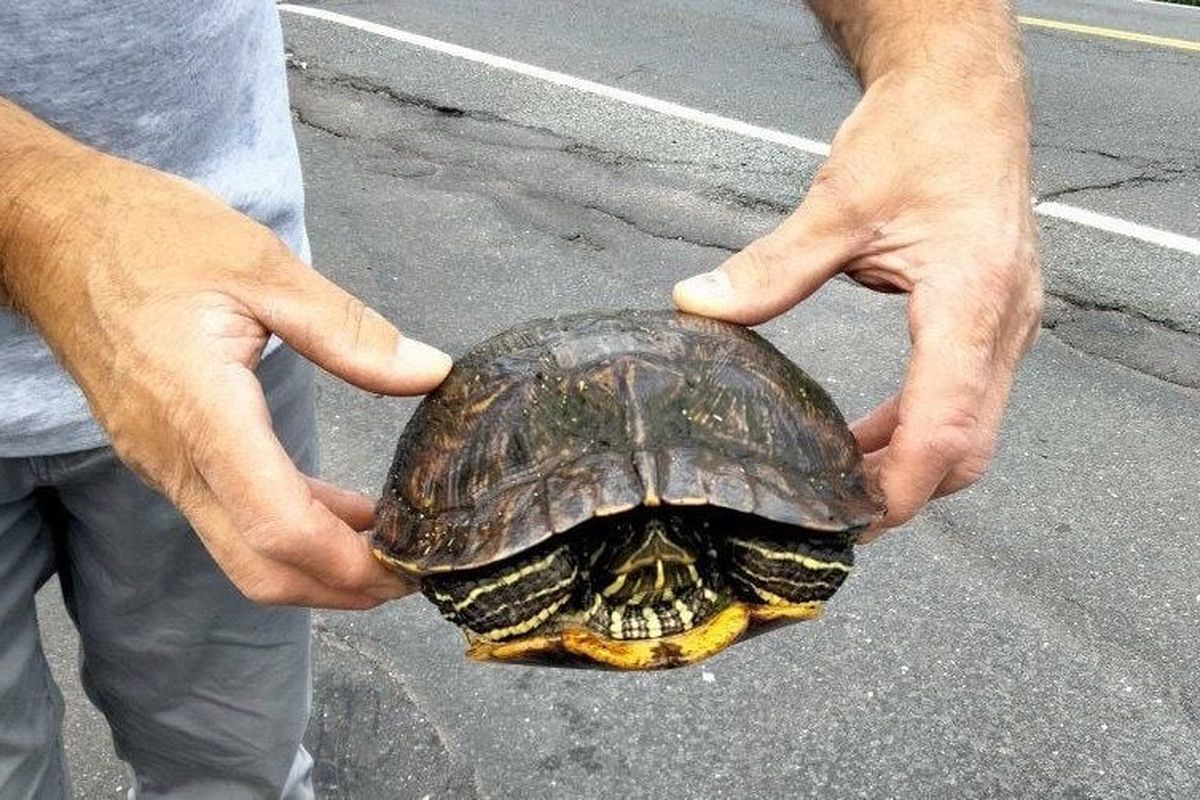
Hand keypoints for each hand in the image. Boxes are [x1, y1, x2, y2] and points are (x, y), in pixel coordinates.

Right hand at [1, 144, 449, 606]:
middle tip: (408, 573)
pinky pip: (228, 515)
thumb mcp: (261, 265)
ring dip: (315, 564)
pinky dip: (286, 527)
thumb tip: (429, 371)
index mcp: (201, 411)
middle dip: (338, 588)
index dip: (348, 561)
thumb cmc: (145, 234)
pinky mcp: (160, 453)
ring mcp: (160, 461)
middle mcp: (173, 456)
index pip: (279, 526)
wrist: (49, 231)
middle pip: (260, 567)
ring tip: (386, 544)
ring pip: (242, 550)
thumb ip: (348, 331)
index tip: (408, 565)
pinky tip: (336, 506)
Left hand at [674, 72, 1041, 535]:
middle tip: (833, 514)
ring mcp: (1010, 324)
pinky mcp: (997, 318)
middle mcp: (1005, 323)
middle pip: (967, 448)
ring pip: (972, 430)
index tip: (848, 523)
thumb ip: (771, 269)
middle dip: (903, 490)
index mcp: (971, 301)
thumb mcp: (838, 203)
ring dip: (909, 462)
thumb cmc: (919, 134)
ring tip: (840, 481)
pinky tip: (867, 432)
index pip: (945, 428)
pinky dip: (918, 426)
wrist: (968, 93)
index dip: (898, 488)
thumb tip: (698, 306)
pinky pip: (966, 398)